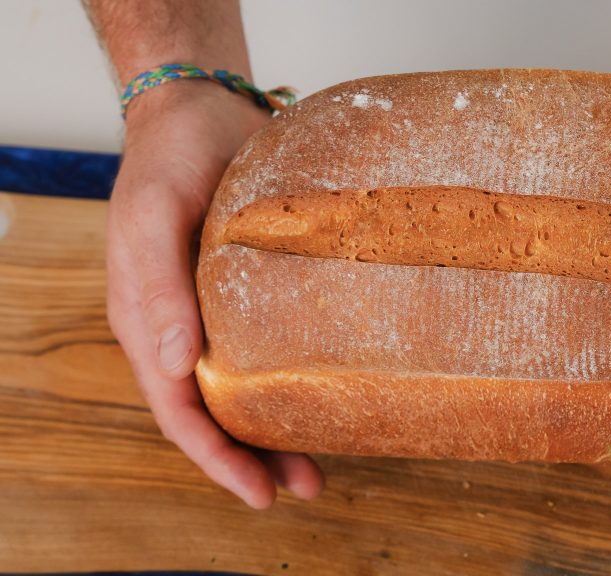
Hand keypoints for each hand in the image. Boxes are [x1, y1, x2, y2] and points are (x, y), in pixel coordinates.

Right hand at [106, 81, 323, 506]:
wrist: (204, 112)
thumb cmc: (167, 161)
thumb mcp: (152, 218)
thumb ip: (157, 289)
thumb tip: (178, 365)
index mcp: (150, 325)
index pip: (180, 410)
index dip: (215, 458)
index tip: (256, 494)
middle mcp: (187, 329)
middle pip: (219, 411)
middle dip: (257, 457)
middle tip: (309, 487)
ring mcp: (224, 312)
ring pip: (252, 386)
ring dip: (285, 426)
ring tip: (327, 462)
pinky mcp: (261, 290)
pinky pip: (279, 345)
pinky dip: (302, 374)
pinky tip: (335, 389)